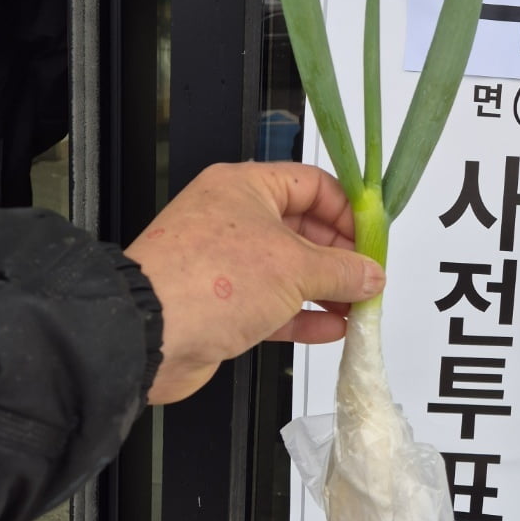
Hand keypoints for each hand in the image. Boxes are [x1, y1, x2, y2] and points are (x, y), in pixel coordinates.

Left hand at [125, 161, 383, 404]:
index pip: (312, 185)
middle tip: (369, 278)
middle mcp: (233, 218)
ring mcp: (226, 261)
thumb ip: (341, 270)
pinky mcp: (221, 303)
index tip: (372, 239)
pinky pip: (273, 303)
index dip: (347, 211)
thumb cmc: (205, 280)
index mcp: (245, 186)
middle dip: (340, 257)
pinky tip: (330, 327)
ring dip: (326, 289)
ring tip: (357, 307)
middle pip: (304, 229)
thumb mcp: (293, 268)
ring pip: (289, 270)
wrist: (147, 335)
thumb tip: (371, 274)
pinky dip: (303, 314)